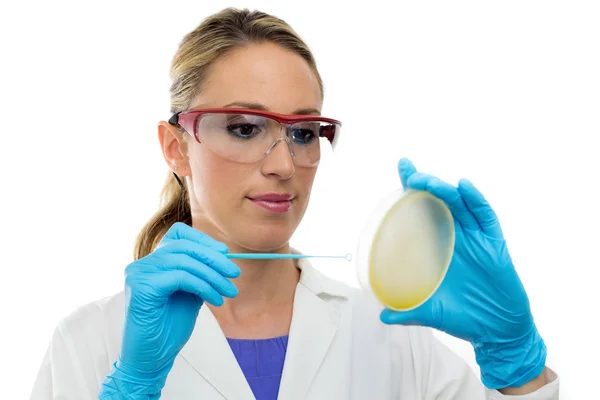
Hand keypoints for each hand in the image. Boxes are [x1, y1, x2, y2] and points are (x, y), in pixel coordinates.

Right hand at [98, 222, 239, 398]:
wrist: (151, 358)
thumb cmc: (169, 327)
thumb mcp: (189, 292)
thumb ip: (198, 272)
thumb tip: (223, 255)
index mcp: (152, 262)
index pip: (178, 234)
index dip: (203, 240)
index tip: (224, 254)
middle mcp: (142, 264)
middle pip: (184, 246)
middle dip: (214, 259)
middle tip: (234, 273)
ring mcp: (139, 274)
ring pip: (185, 261)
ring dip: (213, 276)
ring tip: (228, 291)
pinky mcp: (142, 287)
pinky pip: (181, 277)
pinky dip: (203, 286)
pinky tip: (215, 300)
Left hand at [380, 158, 546, 389]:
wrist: (498, 331)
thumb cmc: (466, 317)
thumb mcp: (431, 312)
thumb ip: (407, 311)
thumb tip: (381, 314)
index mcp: (441, 247)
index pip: (424, 211)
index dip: (413, 189)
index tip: (402, 168)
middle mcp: (458, 237)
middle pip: (441, 201)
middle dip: (425, 183)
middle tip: (409, 172)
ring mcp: (477, 239)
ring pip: (461, 205)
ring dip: (445, 190)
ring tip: (427, 181)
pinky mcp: (495, 245)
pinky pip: (487, 217)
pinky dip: (477, 201)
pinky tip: (464, 186)